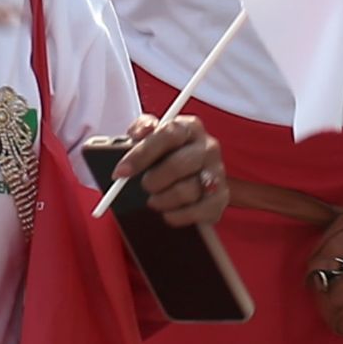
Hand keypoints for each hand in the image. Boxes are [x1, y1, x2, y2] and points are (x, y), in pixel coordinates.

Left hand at [113, 114, 228, 229]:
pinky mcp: (220, 198)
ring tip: (155, 200)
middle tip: (145, 186)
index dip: (142, 154)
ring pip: (187, 190)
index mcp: (189, 127)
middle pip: (179, 165)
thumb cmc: (165, 153)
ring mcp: (217, 173)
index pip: (168, 135)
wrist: (186, 174)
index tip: (122, 172)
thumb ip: (142, 128)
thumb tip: (139, 133)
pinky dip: (178, 216)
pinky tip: (168, 212)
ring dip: (163, 200)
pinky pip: (198, 211)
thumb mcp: (150, 135)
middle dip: (154, 180)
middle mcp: (207, 147)